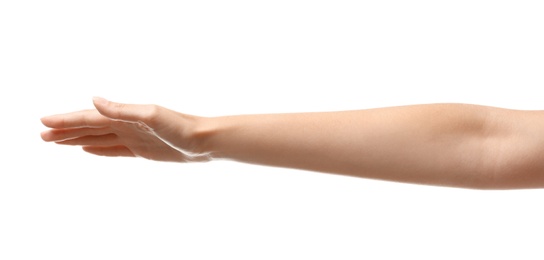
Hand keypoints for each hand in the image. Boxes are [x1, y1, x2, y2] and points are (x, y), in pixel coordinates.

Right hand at [40, 97, 209, 161]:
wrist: (203, 141)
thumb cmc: (181, 127)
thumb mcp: (151, 115)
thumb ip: (123, 109)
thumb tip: (94, 100)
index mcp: (125, 116)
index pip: (89, 118)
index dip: (66, 120)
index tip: (44, 122)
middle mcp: (126, 125)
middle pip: (89, 128)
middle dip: (65, 131)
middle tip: (41, 135)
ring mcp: (133, 138)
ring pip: (97, 138)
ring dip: (76, 139)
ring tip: (56, 141)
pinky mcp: (142, 150)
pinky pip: (113, 150)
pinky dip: (98, 149)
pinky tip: (87, 148)